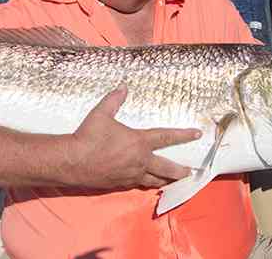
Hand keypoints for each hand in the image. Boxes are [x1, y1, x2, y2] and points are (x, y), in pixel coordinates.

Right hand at [68, 85, 200, 188]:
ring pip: (154, 180)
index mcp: (139, 142)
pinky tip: (147, 184)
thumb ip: (114, 100)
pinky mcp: (120, 184)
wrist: (74, 162)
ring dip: (165, 181)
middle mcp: (139, 161)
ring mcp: (131, 175)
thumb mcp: (101, 114)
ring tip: (173, 182)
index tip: (197, 134)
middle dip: (180, 170)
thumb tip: (123, 87)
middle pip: (167, 168)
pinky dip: (146, 184)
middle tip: (190, 172)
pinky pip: (138, 185)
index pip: (167, 137)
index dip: (183, 134)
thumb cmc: (89, 136)